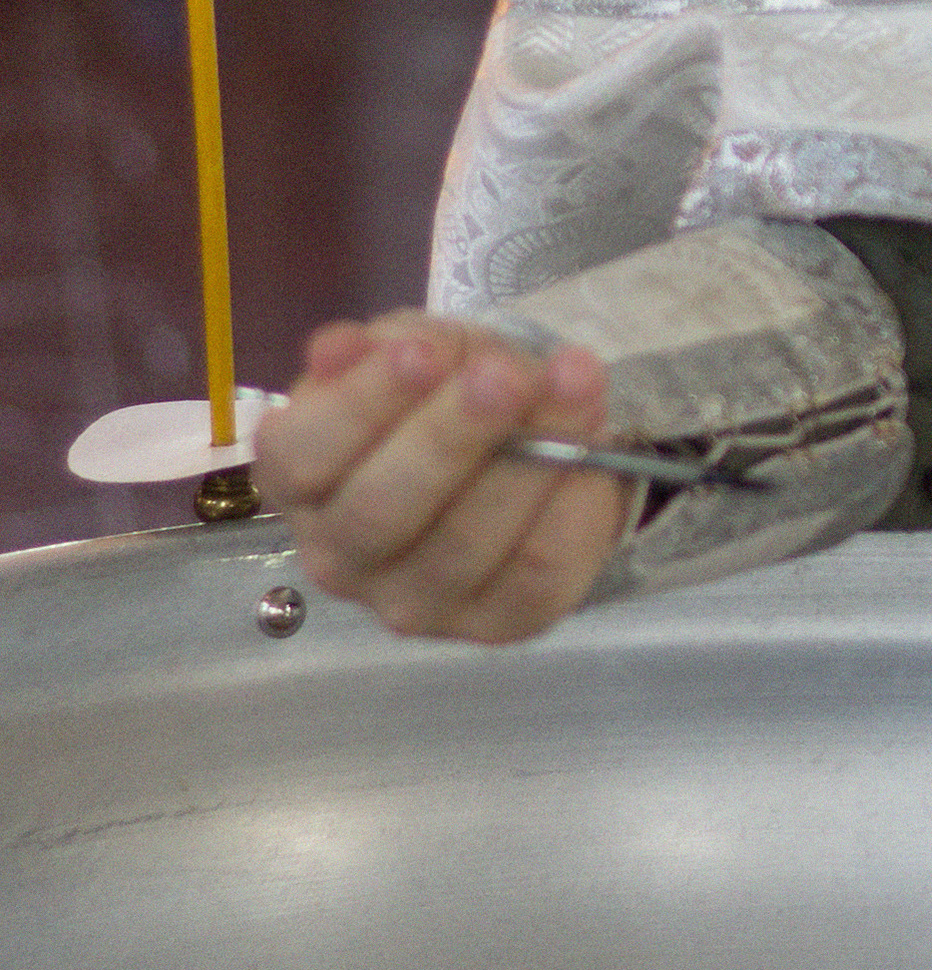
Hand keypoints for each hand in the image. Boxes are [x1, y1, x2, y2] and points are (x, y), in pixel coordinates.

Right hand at [255, 316, 633, 642]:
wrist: (514, 438)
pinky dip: (572, 502)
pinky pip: (539, 570)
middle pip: (382, 508)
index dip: (362, 404)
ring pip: (467, 544)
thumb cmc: (437, 393)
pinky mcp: (497, 622)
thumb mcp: (411, 348)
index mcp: (298, 482)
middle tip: (505, 376)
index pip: (302, 455)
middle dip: (450, 435)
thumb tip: (343, 348)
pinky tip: (594, 445)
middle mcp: (340, 557)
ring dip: (528, 459)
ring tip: (571, 385)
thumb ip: (379, 348)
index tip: (423, 351)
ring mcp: (415, 603)